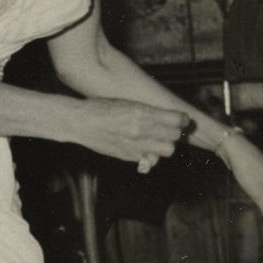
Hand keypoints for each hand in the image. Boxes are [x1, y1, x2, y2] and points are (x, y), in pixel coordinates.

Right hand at [72, 98, 190, 171]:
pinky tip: (143, 149)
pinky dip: (151, 155)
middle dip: (175, 132)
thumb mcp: (128, 103)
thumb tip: (165, 117)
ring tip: (158, 141)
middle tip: (168, 129)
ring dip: (165, 145)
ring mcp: (136, 145)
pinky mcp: (129, 156)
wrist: (80, 122)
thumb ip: (148, 112)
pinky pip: (151, 160)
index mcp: (143, 112)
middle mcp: (142, 130)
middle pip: (175, 136)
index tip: (181, 119)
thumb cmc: (101, 108)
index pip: (177, 119)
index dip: (182, 119)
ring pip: (167, 151)